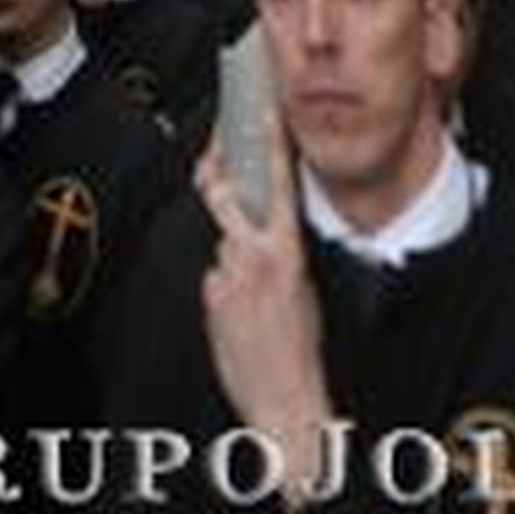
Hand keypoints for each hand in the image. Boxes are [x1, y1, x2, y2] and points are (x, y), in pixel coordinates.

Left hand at [196, 103, 331, 490]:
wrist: (283, 400)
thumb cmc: (302, 352)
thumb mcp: (306, 291)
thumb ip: (281, 256)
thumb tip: (264, 243)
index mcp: (285, 252)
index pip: (276, 183)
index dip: (268, 142)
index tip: (263, 112)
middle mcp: (251, 257)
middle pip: (221, 195)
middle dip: (215, 175)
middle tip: (214, 163)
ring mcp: (225, 276)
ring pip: (223, 248)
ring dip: (234, 262)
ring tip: (254, 302)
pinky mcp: (208, 298)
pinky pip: (216, 281)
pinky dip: (226, 292)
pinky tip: (241, 319)